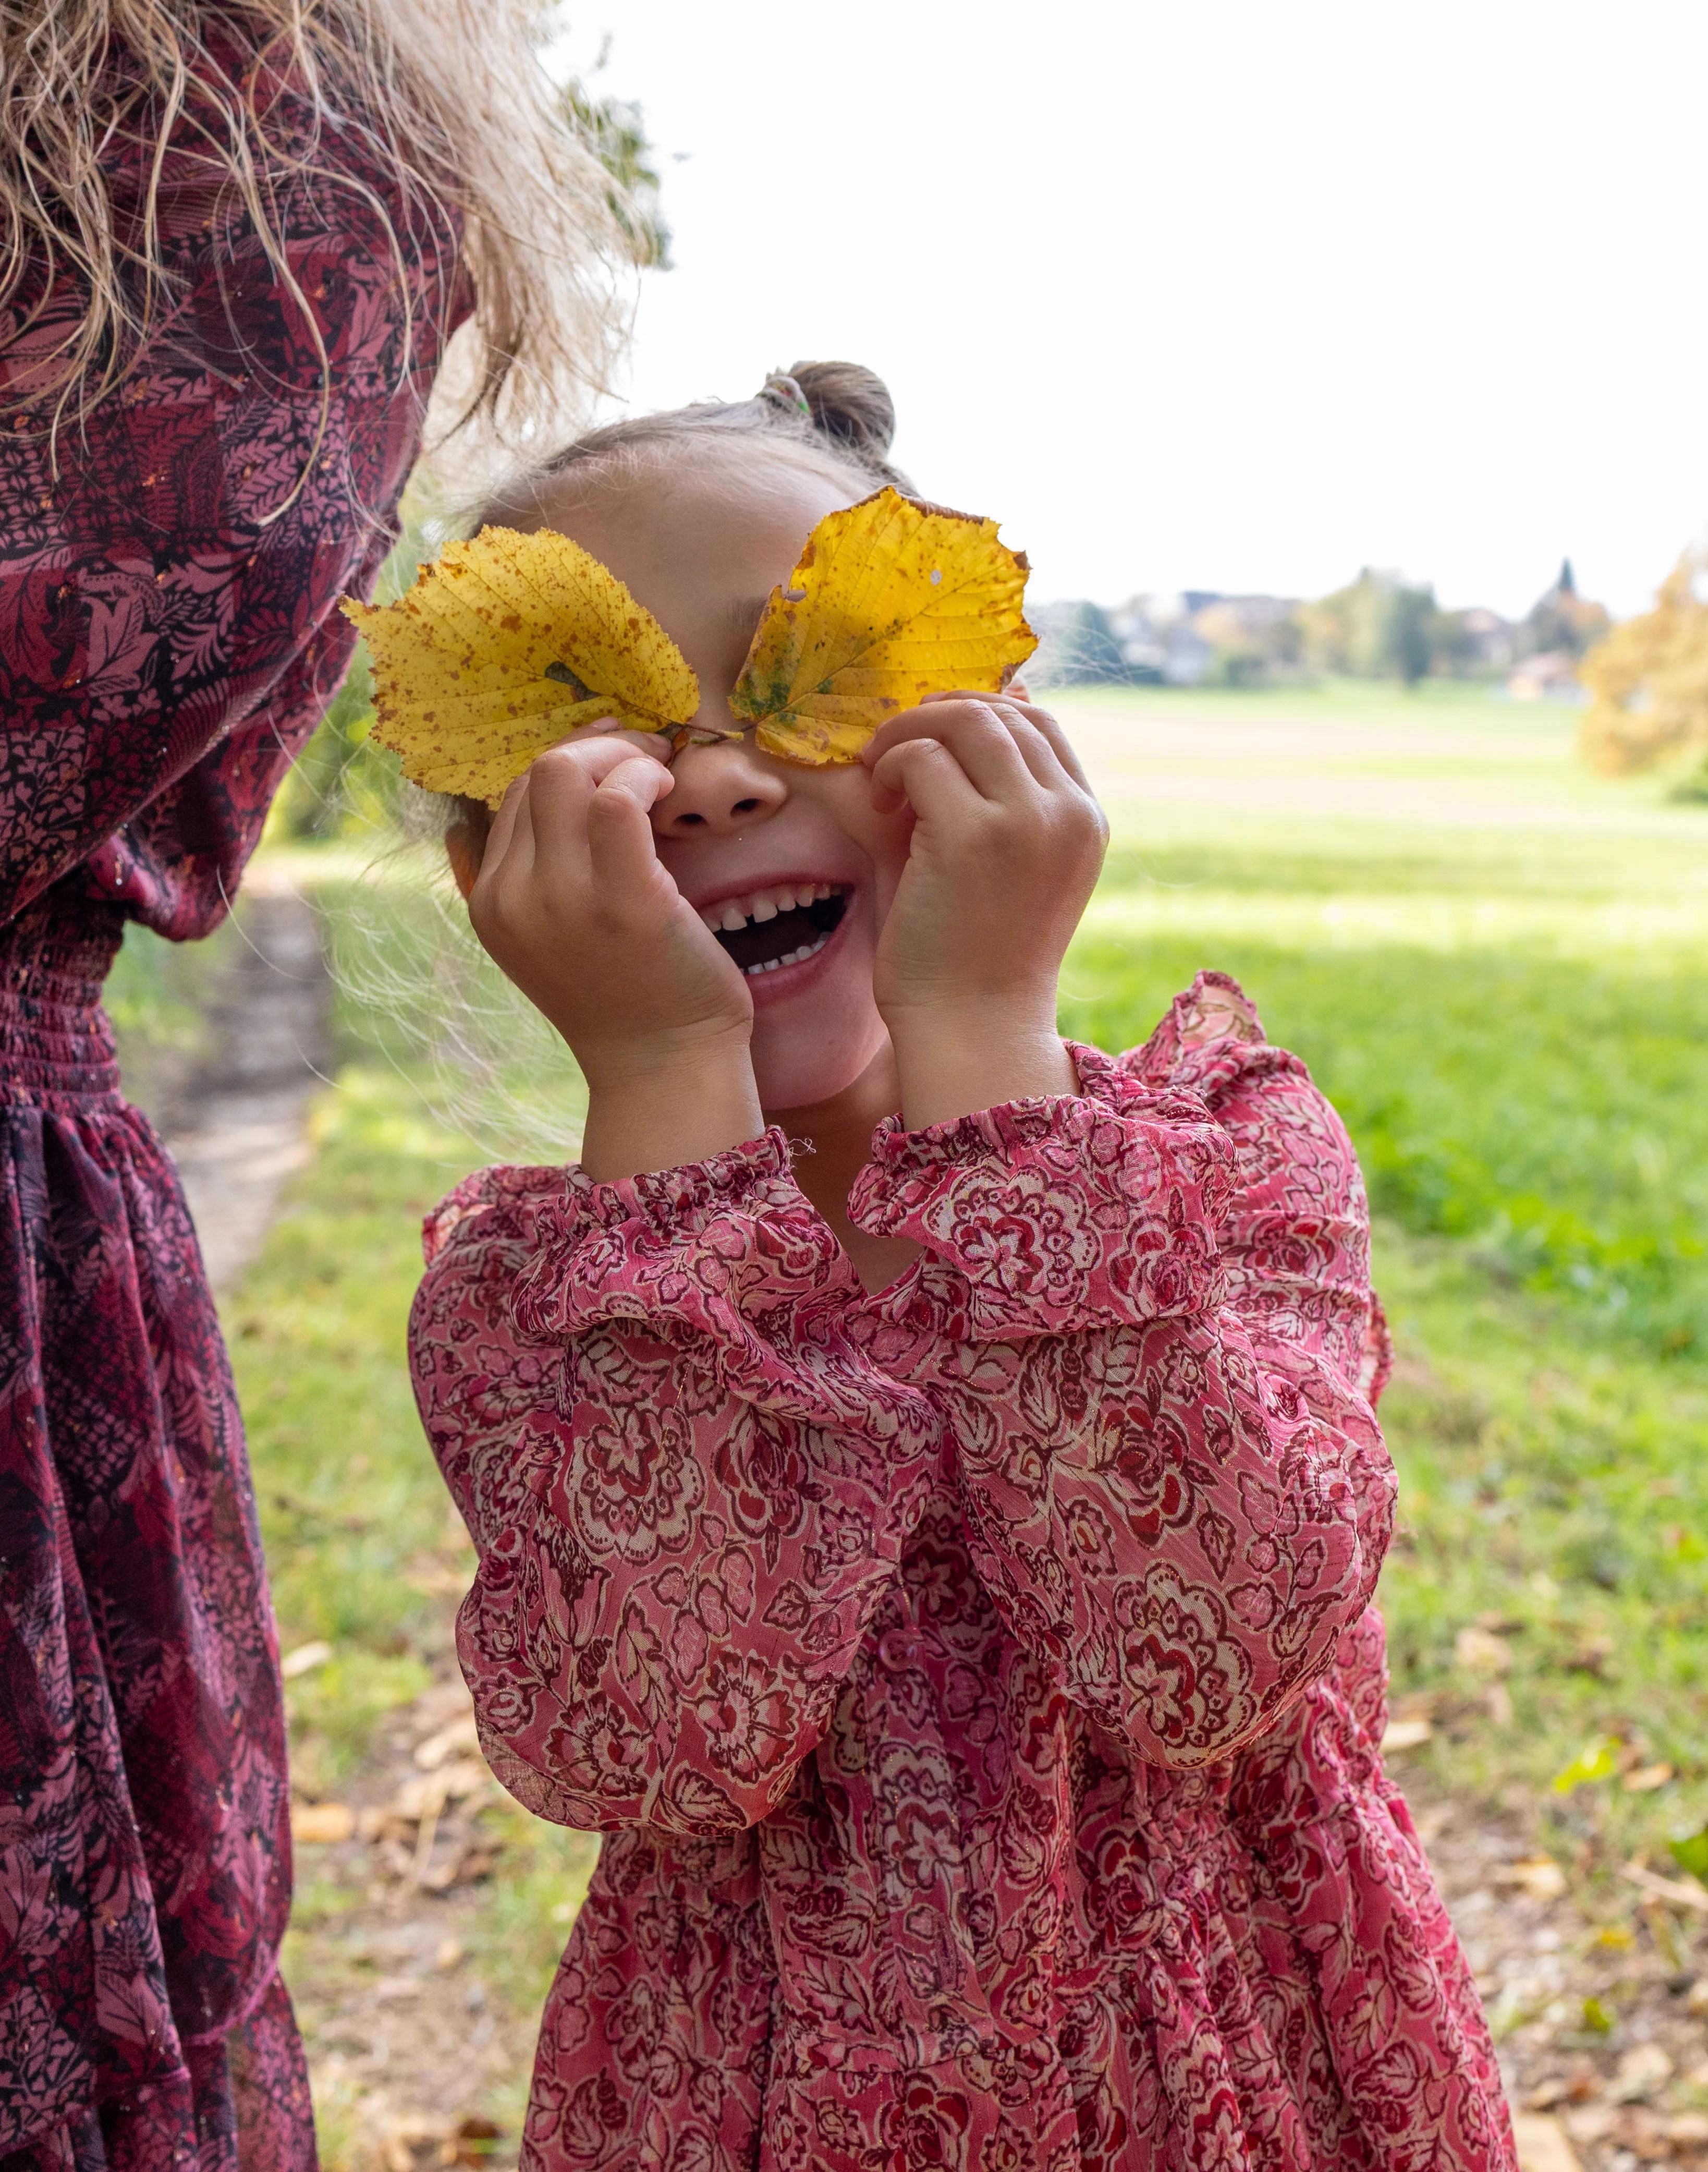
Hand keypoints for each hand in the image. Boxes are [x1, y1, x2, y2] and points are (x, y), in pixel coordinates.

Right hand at [468, 732, 762, 1176]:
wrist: (664, 1069)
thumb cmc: (629, 999)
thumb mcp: (553, 942)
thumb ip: (532, 881)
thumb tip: (523, 805)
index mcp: (492, 905)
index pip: (514, 795)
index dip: (571, 762)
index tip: (620, 761)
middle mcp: (514, 899)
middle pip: (535, 771)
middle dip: (597, 746)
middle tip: (648, 758)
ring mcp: (563, 900)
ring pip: (565, 771)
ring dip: (622, 755)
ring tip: (660, 774)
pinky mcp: (623, 901)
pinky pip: (618, 799)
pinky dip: (644, 776)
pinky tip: (670, 791)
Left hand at [862, 693, 1107, 1128]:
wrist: (974, 1029)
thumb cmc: (977, 955)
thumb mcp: (1013, 868)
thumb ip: (1001, 800)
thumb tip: (965, 720)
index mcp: (1086, 821)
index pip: (1043, 725)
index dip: (981, 711)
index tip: (933, 736)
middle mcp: (1067, 814)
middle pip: (1005, 714)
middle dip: (938, 713)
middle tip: (893, 746)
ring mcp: (1026, 821)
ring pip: (966, 722)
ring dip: (910, 731)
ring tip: (881, 770)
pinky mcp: (973, 836)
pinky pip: (924, 759)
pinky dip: (892, 766)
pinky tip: (879, 802)